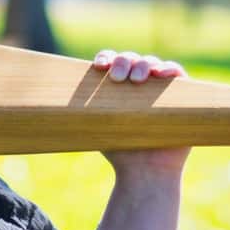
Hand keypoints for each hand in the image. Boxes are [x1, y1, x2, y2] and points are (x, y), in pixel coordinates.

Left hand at [92, 50, 190, 175]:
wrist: (144, 172)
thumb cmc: (119, 151)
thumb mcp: (95, 126)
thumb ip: (81, 109)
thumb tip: (48, 102)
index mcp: (118, 87)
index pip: (112, 62)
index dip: (106, 58)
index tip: (99, 67)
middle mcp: (140, 84)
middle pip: (131, 59)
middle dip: (124, 62)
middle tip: (118, 78)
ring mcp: (160, 89)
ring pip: (153, 64)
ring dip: (144, 65)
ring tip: (138, 79)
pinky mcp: (182, 96)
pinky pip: (178, 75)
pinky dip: (170, 69)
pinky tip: (161, 74)